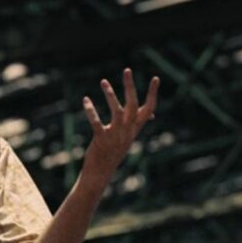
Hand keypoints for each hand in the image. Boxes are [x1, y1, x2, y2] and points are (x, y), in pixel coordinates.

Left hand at [81, 68, 158, 186]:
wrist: (100, 173)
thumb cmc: (113, 152)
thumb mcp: (128, 137)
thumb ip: (138, 124)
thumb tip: (152, 115)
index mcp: (134, 129)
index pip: (149, 110)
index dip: (153, 94)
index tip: (156, 78)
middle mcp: (128, 131)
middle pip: (133, 105)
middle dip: (131, 87)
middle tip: (127, 69)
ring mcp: (115, 136)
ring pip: (116, 111)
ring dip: (110, 95)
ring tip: (103, 81)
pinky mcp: (101, 140)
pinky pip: (97, 123)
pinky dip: (91, 111)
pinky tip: (85, 100)